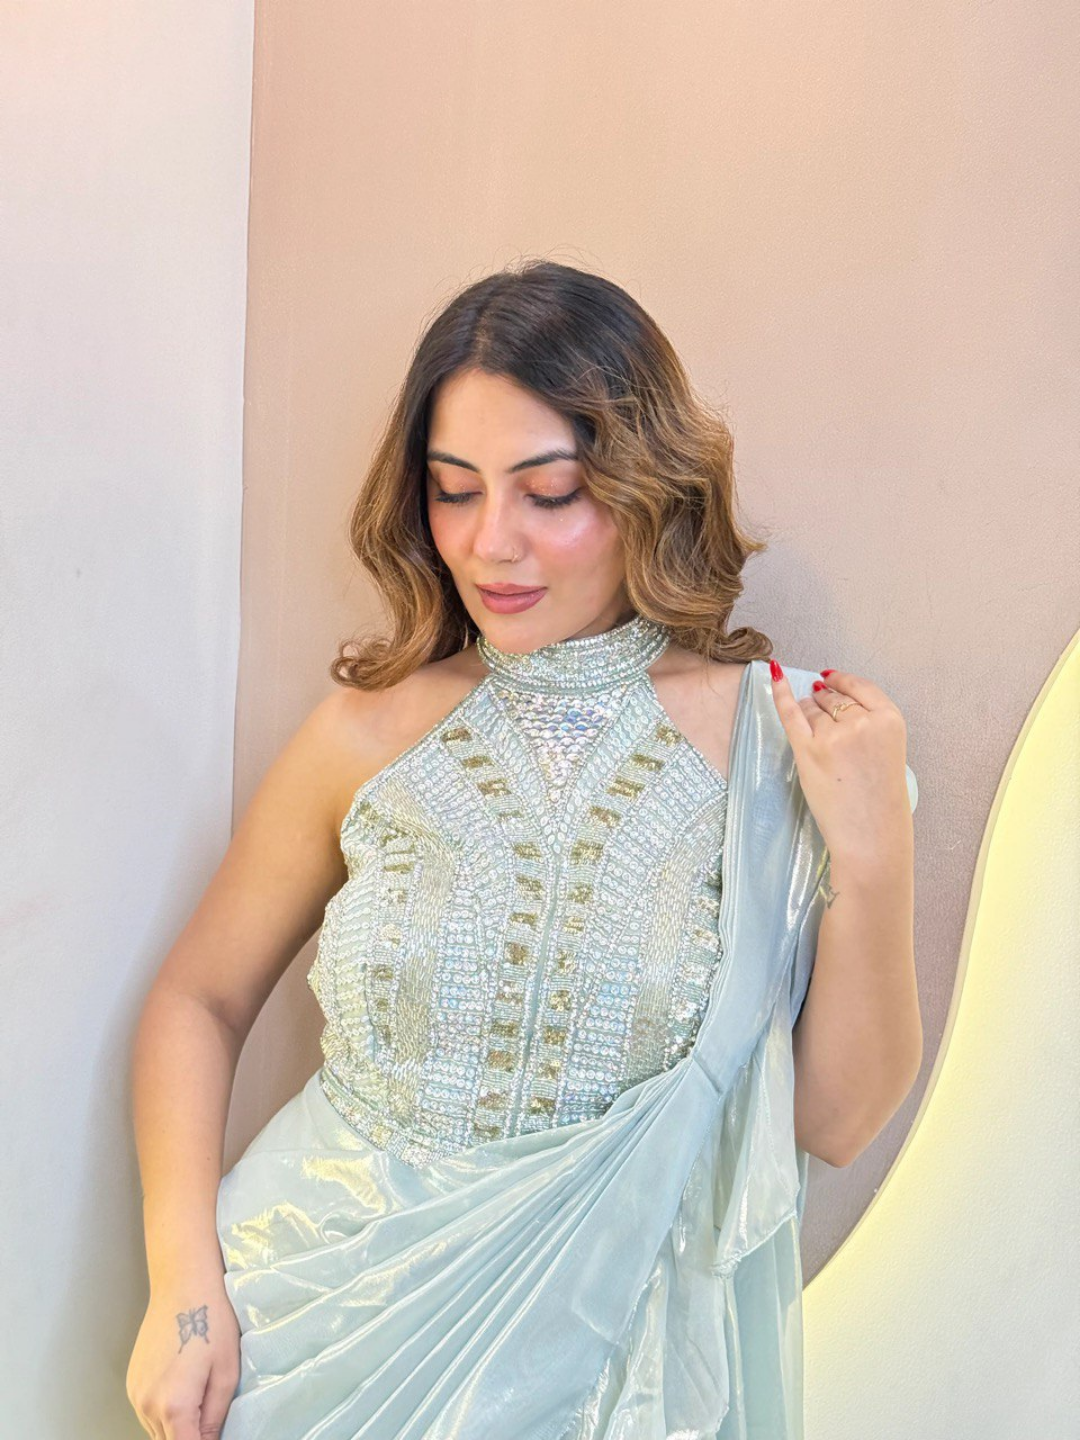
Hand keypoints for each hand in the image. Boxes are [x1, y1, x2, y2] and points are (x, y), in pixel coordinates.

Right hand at [126, 1279, 239, 1439]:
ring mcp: (135, 1395)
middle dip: (189, 1437)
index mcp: (174, 1406)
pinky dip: (164, 1414)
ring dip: (176, 1429)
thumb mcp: (226, 1373)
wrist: (183, 1287)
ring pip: (156, 1432)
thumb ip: (215, 1418)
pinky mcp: (132, 1384)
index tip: (212, 1437)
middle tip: (209, 1419)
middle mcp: (147, 1406)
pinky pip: (147, 1414)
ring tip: (198, 1399)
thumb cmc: (211, 1322)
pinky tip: (182, 1390)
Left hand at [768, 660, 911, 863]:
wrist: (871, 836)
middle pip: (832, 698)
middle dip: (824, 704)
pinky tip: (774, 675)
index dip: (842, 680)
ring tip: (818, 741)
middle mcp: (862, 722)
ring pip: (812, 708)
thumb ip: (868, 724)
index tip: (830, 677)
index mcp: (890, 720)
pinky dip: (780, 693)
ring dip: (809, 712)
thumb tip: (827, 694)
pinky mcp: (808, 752)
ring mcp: (832, 736)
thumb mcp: (890, 752)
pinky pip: (790, 713)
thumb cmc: (880, 801)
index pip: (860, 687)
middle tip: (828, 730)